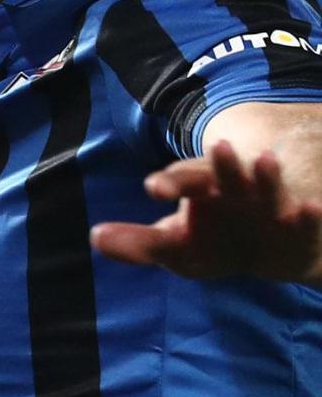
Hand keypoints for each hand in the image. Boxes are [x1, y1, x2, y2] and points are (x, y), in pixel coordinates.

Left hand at [93, 138, 321, 280]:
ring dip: (266, 175)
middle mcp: (237, 191)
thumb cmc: (215, 242)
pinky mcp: (299, 223)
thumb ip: (138, 243)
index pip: (183, 181)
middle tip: (218, 146)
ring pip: (267, 187)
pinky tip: (312, 207)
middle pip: (227, 174)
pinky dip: (309, 213)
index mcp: (203, 191)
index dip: (170, 182)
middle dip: (223, 163)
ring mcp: (270, 204)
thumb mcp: (176, 245)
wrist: (273, 250)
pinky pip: (305, 217)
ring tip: (266, 159)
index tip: (152, 186)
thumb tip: (95, 236)